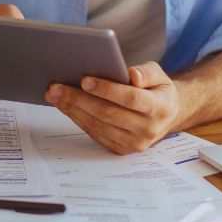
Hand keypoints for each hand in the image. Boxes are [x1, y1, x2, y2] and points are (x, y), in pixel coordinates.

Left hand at [45, 62, 181, 153]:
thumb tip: (132, 75)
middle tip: (56, 87)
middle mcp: (147, 129)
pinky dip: (77, 118)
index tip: (84, 80)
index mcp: (159, 108)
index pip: (131, 99)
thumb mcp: (159, 75)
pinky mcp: (121, 149)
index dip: (107, 89)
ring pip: (98, 125)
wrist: (167, 116)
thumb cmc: (157, 90)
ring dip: (72, 110)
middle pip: (108, 113)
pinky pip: (95, 133)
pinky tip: (64, 106)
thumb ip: (147, 72)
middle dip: (79, 99)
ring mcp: (134, 143)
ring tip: (54, 94)